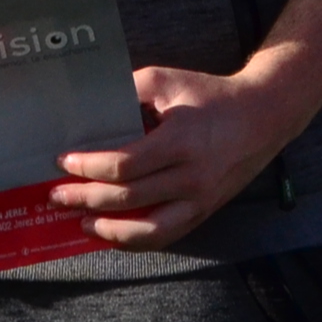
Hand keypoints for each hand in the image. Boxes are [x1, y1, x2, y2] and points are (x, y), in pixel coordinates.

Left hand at [50, 64, 298, 249]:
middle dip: (86, 199)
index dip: (89, 167)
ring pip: (149, 230)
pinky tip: (113, 233)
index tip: (63, 162)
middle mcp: (192, 176)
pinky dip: (135, 240)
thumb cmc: (210, 95)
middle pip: (129, 198)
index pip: (125, 165)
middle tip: (57, 196)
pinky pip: (166, 236)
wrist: (264, 116)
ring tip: (81, 222)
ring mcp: (200, 199)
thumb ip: (129, 93)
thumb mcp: (168, 81)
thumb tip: (88, 114)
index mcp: (181, 139)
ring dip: (109, 230)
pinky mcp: (204, 211)